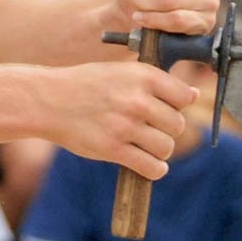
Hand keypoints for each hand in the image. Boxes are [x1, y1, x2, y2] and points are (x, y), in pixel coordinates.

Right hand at [37, 62, 191, 179]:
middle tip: (151, 129)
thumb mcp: (122, 71)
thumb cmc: (87, 85)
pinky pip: (151, 167)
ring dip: (160, 150)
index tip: (164, 109)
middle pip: (178, 125)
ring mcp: (125, 126)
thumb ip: (156, 81)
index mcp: (142, 76)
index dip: (178, 105)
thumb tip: (193, 95)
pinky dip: (154, 169)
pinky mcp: (113, 149)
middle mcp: (137, 100)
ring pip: (166, 147)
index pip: (184, 96)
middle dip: (168, 130)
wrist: (48, 100)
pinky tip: (148, 164)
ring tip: (146, 146)